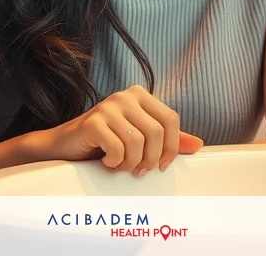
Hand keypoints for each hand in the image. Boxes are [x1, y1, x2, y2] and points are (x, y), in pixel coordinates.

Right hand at [32, 85, 203, 174]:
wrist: (65, 146)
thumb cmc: (105, 142)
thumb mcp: (139, 138)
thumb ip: (168, 139)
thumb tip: (199, 144)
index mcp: (140, 95)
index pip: (171, 119)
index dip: (172, 147)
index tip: (162, 166)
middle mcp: (125, 95)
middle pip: (157, 132)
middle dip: (151, 159)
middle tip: (139, 171)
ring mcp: (108, 106)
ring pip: (138, 142)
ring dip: (132, 163)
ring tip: (122, 166)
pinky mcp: (93, 121)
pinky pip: (118, 148)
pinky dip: (115, 163)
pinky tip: (107, 162)